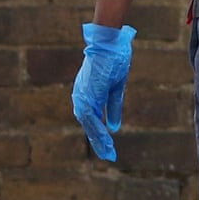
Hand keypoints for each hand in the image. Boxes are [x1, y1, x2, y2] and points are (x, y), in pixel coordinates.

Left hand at [72, 23, 136, 160]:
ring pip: (89, 124)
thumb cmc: (113, 60)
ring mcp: (82, 96)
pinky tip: (105, 140)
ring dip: (98, 140)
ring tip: (108, 153)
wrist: (110, 43)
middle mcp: (81, 97)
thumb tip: (114, 127)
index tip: (108, 147)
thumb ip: (114, 107)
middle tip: (108, 156)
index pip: (93, 119)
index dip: (100, 134)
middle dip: (99, 141)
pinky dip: (98, 129)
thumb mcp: (116, 88)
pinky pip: (91, 117)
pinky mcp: (86, 94)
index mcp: (88, 94)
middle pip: (89, 125)